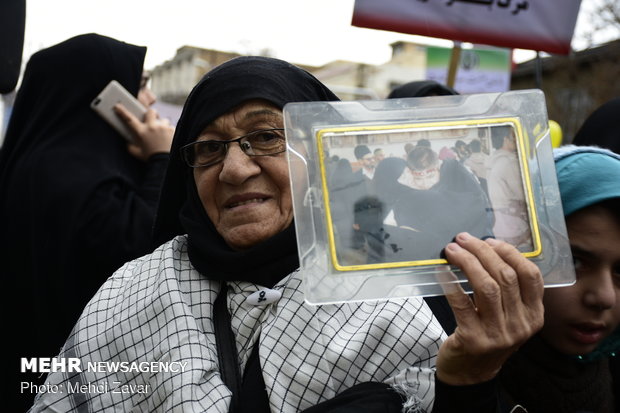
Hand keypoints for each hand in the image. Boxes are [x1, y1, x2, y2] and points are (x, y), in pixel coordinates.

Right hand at [114, 103, 173, 160]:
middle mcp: (152, 127)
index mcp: (141, 132)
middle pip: (151, 111)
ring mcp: (163, 127)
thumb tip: (128, 143)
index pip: (129, 119)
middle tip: (152, 121)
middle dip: (151, 114)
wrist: (166, 162)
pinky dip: (170, 131)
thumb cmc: (151, 158)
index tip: (117, 106)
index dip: (122, 112)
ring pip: (163, 119)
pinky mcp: (172, 130)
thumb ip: (131, 146)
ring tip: (162, 133)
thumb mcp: (137, 153)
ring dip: (162, 124)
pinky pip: (171, 127)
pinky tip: (169, 138)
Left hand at [435, 233, 543, 384]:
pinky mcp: (473, 339)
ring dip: (468, 262)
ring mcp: (498, 334)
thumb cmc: (488, 336)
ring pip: (487, 286)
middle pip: (506, 276)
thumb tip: (487, 248)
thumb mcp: (509, 316)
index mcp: (534, 315)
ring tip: (452, 250)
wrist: (470, 373)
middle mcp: (521, 325)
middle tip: (463, 239)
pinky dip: (451, 283)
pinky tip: (442, 272)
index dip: (510, 253)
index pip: (530, 275)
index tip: (490, 241)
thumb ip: (507, 289)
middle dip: (483, 251)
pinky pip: (462, 303)